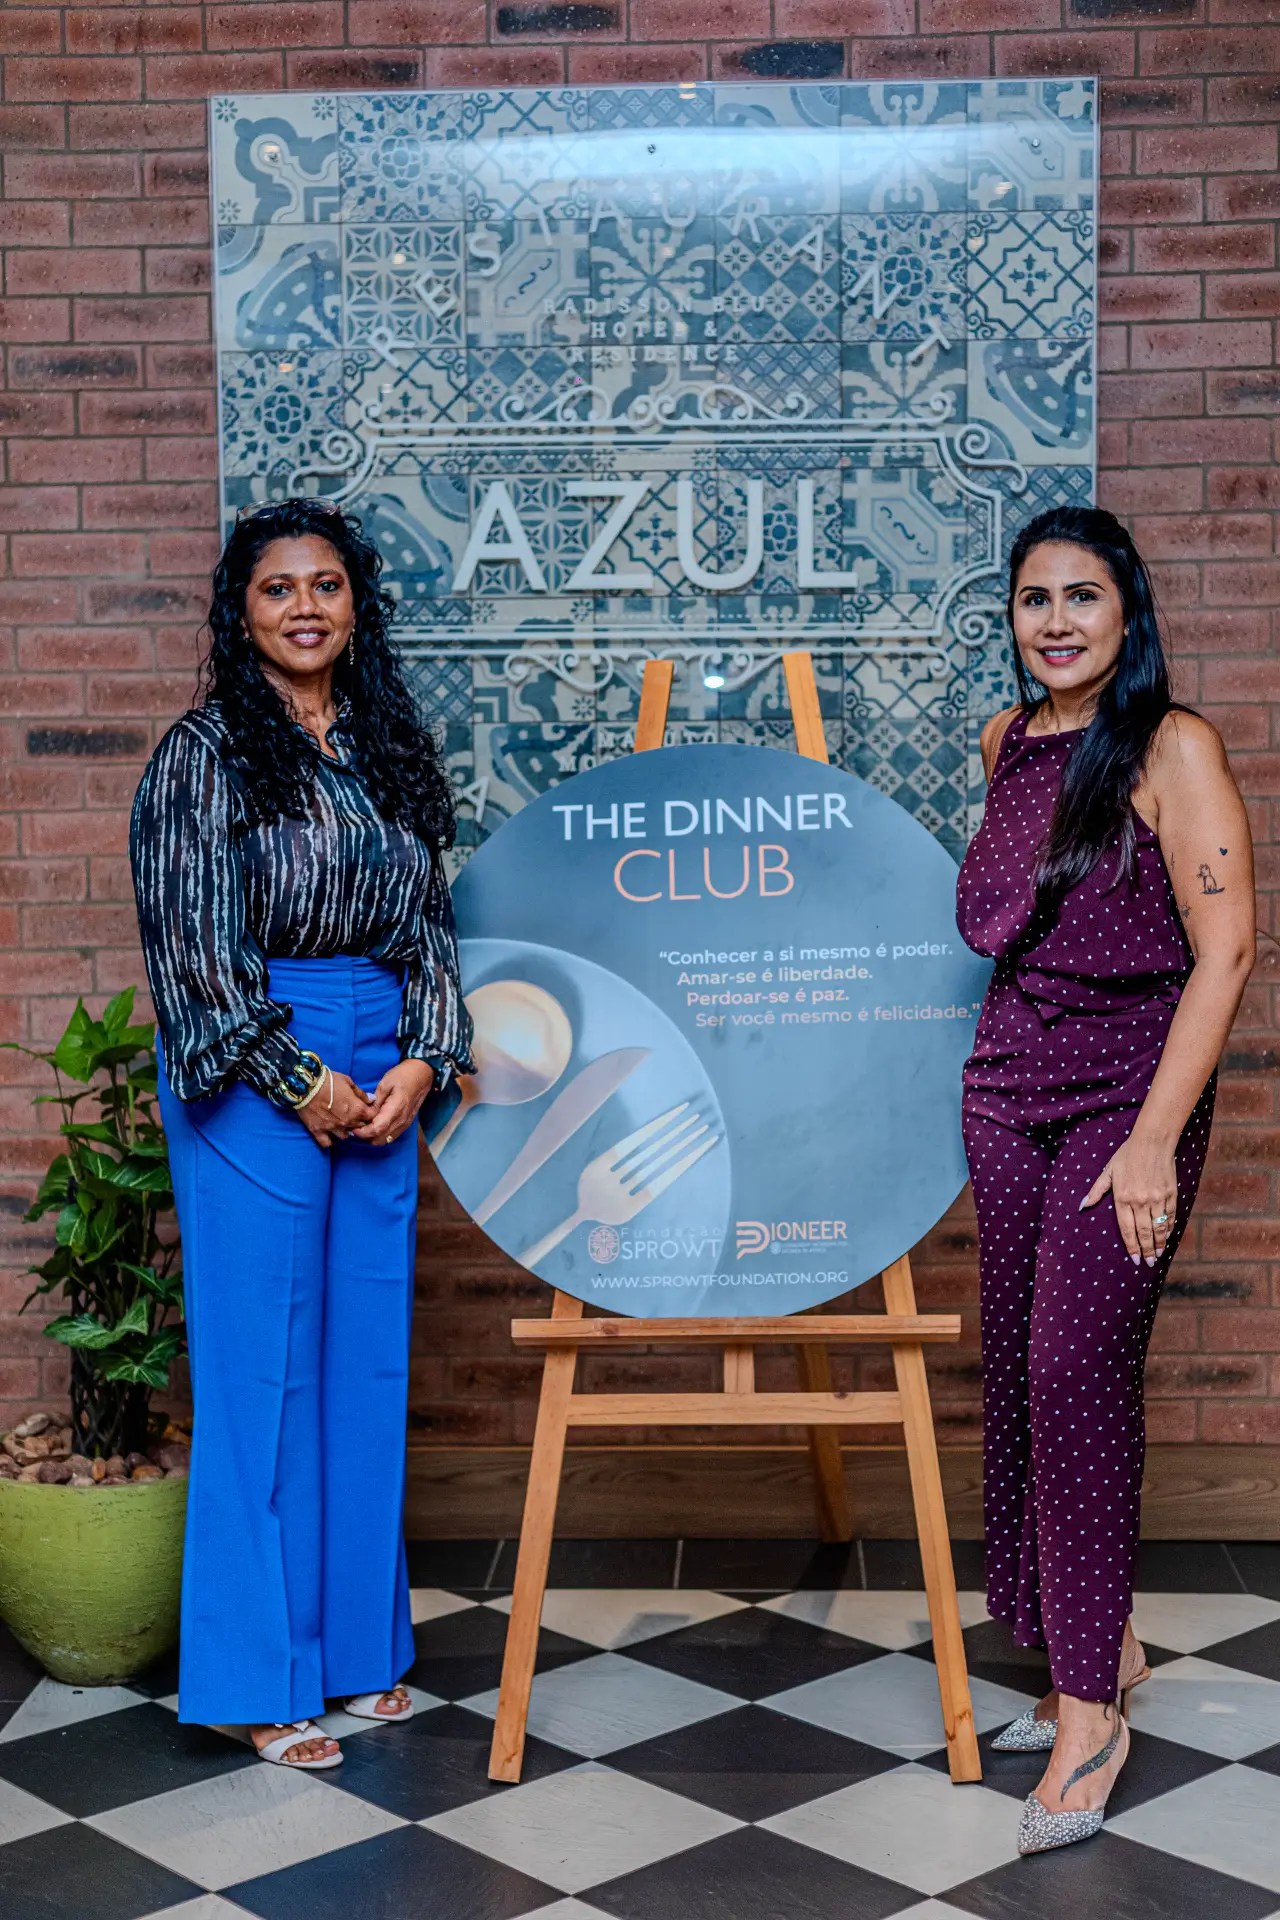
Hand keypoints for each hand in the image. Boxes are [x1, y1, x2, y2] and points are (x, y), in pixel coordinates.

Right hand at [295, 1068, 373, 1150]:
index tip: (367, 1108)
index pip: (372, 1117)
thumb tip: (371, 1100)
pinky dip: (330, 1140)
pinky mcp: (318, 1131)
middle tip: (354, 1115)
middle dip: (360, 1122)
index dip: (371, 1112)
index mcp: (357, 1109)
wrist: (306, 1084)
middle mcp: (347, 1122)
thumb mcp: (348, 1082)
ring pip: (345, 1136)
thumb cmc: (329, 1080)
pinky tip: (330, 1134)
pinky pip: (327, 1143)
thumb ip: (361, 1094)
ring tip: (342, 1124)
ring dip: (346, 1131)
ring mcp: (332, 1128)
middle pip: (361, 1128)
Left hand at [351, 1059, 436, 1147]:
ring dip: (373, 1137)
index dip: (364, 1132)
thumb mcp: (385, 1083)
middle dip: (366, 1137)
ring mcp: (405, 1123)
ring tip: (364, 1126)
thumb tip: (366, 1113)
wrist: (422, 1074)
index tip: (353, 1128)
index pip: (377, 1129)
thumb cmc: (403, 1075)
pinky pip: (391, 1136)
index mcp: (395, 1109)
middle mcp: (401, 1120)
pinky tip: (374, 1126)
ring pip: (386, 1140)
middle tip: (356, 1127)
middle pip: (380, 1139)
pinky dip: (381, 1135)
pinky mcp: (406, 1123)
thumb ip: (376, 1101)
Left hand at [1079, 1130, 1177, 1265]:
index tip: (1134, 1259)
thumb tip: (1082, 1205)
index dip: (1131, 1246)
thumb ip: (1096, 1191)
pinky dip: (1169, 1229)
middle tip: (1148, 1263)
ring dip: (1159, 1244)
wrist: (1152, 1141)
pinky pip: (1170, 1217)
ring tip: (1158, 1255)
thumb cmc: (1127, 1155)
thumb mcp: (1108, 1171)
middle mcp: (1140, 1201)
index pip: (1127, 1229)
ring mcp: (1157, 1198)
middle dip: (1146, 1251)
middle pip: (1144, 1233)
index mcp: (1123, 1198)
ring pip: (1159, 1228)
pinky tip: (1166, 1237)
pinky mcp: (1171, 1194)